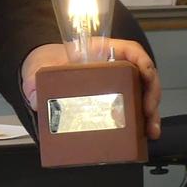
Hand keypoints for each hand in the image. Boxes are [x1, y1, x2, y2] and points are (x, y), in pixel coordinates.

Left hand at [20, 38, 161, 139]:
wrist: (41, 74)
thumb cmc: (46, 62)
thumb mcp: (39, 67)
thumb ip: (35, 77)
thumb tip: (36, 96)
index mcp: (100, 51)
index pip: (130, 50)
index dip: (143, 61)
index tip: (148, 76)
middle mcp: (114, 67)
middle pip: (142, 76)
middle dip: (151, 94)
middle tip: (150, 114)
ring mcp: (115, 85)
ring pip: (141, 95)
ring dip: (150, 113)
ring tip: (151, 132)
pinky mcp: (112, 102)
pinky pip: (131, 109)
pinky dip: (140, 122)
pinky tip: (143, 137)